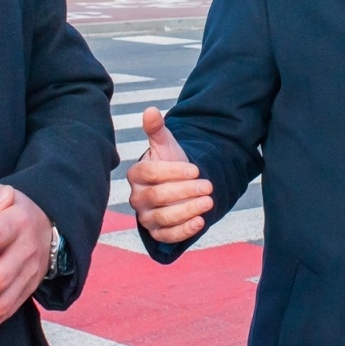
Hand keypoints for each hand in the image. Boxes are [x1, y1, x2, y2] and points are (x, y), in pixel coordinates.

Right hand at [127, 107, 213, 244]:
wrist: (179, 186)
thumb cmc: (170, 163)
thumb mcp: (166, 145)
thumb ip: (157, 129)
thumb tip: (150, 110)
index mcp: (136, 174)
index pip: (151, 173)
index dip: (173, 172)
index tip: (196, 170)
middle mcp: (137, 197)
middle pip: (159, 195)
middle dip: (186, 191)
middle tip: (208, 185)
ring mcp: (146, 217)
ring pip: (164, 217)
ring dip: (187, 210)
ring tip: (209, 202)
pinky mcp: (157, 233)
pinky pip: (167, 235)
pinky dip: (184, 230)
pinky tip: (200, 222)